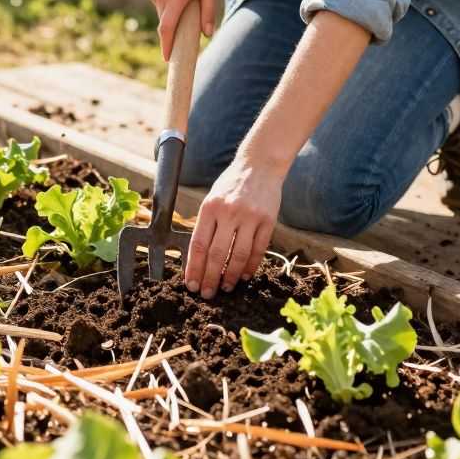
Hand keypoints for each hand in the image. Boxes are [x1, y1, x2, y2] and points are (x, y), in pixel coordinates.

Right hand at [145, 0, 218, 60]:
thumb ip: (208, 11)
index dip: (166, 45)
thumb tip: (206, 34)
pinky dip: (169, 8)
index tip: (167, 59)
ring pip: (163, 15)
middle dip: (174, 34)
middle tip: (186, 36)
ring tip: (187, 4)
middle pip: (165, 24)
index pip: (167, 27)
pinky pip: (160, 6)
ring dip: (173, 17)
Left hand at [184, 157, 280, 297]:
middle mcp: (229, 212)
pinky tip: (244, 276)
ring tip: (226, 287)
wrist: (260, 165)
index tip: (191, 284)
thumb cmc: (231, 185)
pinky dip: (250, 265)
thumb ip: (206, 224)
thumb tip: (198, 258)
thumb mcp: (212, 199)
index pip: (198, 244)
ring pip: (238, 255)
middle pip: (216, 253)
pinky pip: (258, 249)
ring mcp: (250, 216)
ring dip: (231, 275)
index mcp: (210, 207)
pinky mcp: (268, 220)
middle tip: (207, 293)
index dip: (194, 268)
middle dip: (210, 277)